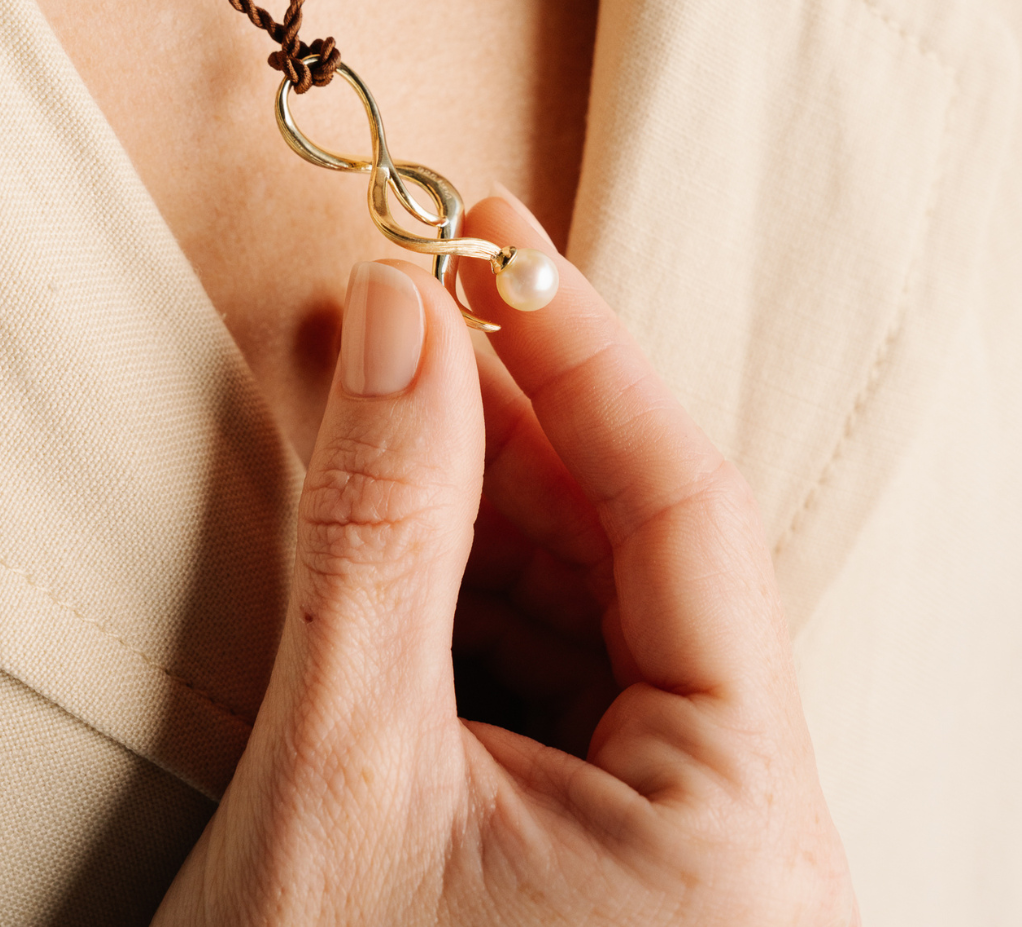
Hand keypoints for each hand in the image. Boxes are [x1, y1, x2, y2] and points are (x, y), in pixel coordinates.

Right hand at [152, 196, 858, 925]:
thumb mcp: (343, 773)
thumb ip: (378, 536)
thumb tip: (396, 325)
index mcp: (740, 840)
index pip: (688, 515)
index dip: (587, 354)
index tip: (499, 240)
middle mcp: (740, 840)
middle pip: (638, 548)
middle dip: (515, 411)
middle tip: (418, 293)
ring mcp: (668, 843)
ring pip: (585, 596)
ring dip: (476, 482)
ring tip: (381, 373)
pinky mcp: (591, 842)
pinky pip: (542, 660)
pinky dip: (460, 572)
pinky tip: (392, 492)